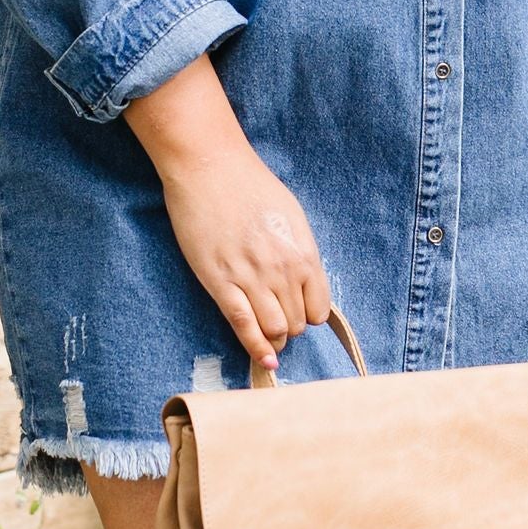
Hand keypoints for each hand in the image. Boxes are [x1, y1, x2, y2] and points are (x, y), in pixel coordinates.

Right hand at [124, 56, 330, 374]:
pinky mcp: (221, 283)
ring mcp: (251, 279)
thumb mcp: (291, 215)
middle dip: (289, 327)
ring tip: (267, 335)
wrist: (209, 168)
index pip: (319, 309)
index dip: (308, 315)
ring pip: (274, 330)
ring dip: (273, 338)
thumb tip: (305, 281)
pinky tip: (263, 360)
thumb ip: (301, 250)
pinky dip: (255, 348)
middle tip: (276, 319)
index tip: (297, 310)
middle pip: (295, 323)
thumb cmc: (251, 186)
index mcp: (304, 253)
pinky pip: (243, 326)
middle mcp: (283, 271)